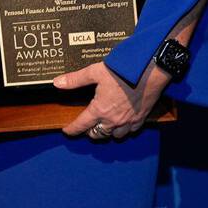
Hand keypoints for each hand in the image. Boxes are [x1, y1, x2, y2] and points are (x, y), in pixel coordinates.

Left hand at [55, 58, 171, 140]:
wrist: (150, 72)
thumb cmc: (123, 71)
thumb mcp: (95, 72)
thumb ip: (75, 79)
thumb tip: (58, 83)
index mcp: (100, 110)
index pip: (82, 125)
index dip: (72, 129)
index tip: (67, 131)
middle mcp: (114, 120)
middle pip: (98, 134)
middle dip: (89, 132)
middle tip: (85, 126)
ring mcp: (128, 121)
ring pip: (114, 135)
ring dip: (107, 133)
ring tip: (102, 125)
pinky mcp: (141, 119)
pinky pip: (130, 132)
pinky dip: (124, 130)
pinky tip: (121, 124)